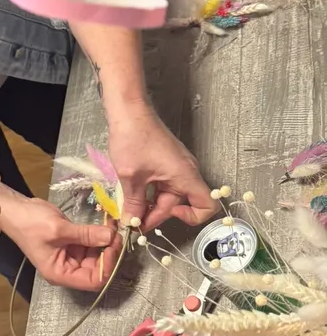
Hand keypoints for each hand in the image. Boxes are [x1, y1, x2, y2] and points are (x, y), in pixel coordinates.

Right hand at [2, 195, 122, 290]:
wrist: (15, 210)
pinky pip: (91, 244)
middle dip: (109, 252)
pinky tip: (106, 224)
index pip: (93, 281)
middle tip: (117, 233)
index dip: (107, 266)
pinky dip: (99, 235)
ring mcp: (70, 256)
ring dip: (106, 242)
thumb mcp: (59, 229)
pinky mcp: (72, 244)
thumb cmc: (30, 223)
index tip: (113, 245)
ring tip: (113, 225)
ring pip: (96, 255)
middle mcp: (67, 269)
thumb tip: (112, 236)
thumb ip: (87, 234)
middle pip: (98, 269)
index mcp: (61, 274)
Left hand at [107, 105, 215, 229]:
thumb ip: (134, 203)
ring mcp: (176, 167)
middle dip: (156, 215)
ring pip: (168, 195)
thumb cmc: (133, 139)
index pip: (207, 206)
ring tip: (128, 209)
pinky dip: (149, 193)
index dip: (191, 217)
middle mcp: (186, 172)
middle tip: (132, 222)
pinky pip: (162, 184)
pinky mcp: (166, 162)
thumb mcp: (131, 176)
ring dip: (150, 205)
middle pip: (180, 203)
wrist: (128, 111)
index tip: (166, 216)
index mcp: (186, 175)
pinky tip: (131, 195)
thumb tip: (131, 224)